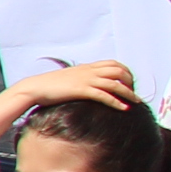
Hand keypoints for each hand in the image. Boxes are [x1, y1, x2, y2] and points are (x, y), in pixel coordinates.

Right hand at [22, 60, 140, 110]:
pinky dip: (117, 102)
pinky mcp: (81, 90)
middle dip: (130, 81)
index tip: (129, 83)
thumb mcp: (68, 77)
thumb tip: (87, 84)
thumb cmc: (48, 85)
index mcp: (86, 67)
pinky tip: (123, 108)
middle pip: (119, 71)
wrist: (34, 88)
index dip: (126, 72)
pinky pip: (104, 95)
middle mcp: (88, 71)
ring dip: (128, 92)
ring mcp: (85, 80)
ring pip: (115, 83)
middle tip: (133, 93)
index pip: (114, 63)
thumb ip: (80, 78)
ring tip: (135, 101)